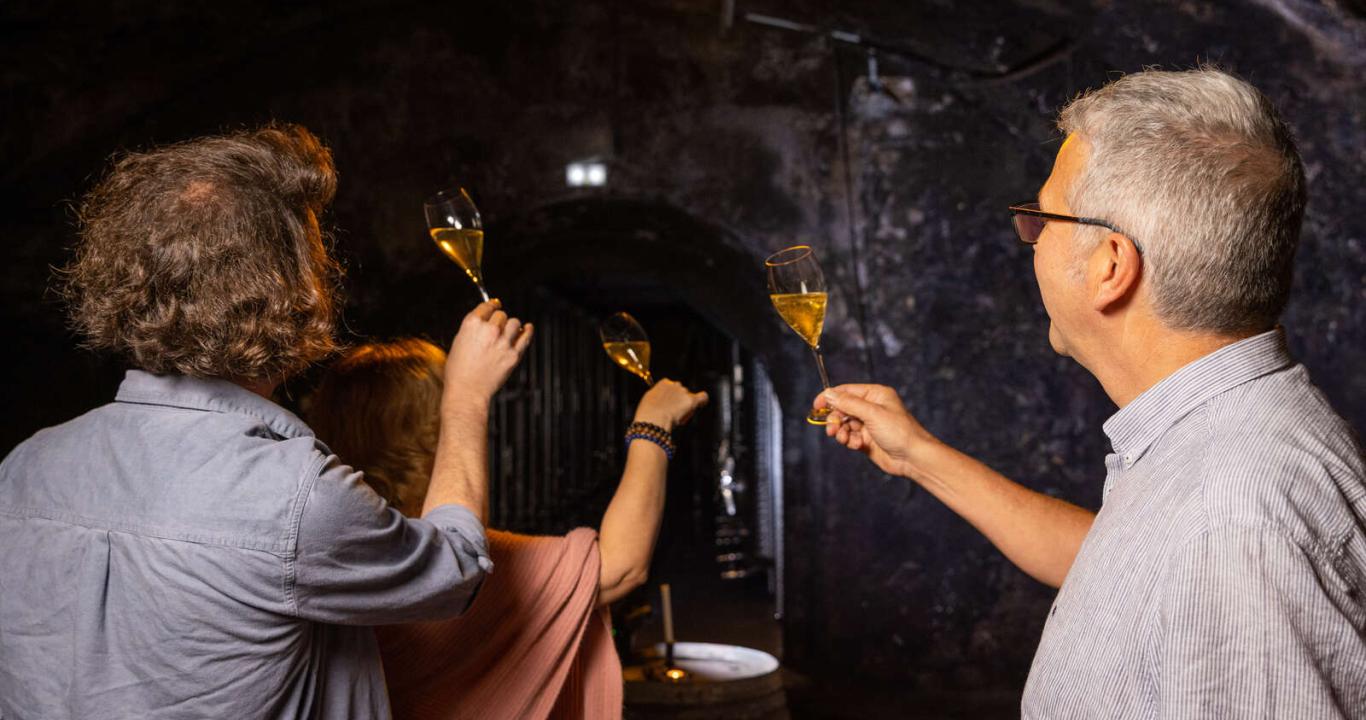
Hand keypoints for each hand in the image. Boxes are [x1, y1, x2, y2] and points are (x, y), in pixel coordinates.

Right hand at [443, 299, 533, 409]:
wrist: (467, 391)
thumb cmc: (459, 372)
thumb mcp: (458, 342)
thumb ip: (472, 329)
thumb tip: (484, 321)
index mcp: (472, 324)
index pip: (486, 306)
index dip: (491, 305)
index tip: (494, 305)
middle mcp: (489, 330)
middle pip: (501, 314)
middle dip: (498, 320)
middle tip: (496, 326)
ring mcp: (503, 342)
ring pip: (514, 322)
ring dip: (511, 325)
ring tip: (508, 331)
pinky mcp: (514, 354)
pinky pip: (526, 336)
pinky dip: (528, 330)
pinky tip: (528, 328)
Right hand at [634, 379, 708, 431]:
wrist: (652, 420)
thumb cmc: (648, 413)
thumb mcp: (648, 399)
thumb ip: (658, 396)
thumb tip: (662, 399)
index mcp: (664, 383)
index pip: (672, 386)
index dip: (671, 396)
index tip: (669, 404)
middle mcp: (675, 385)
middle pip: (682, 391)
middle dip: (679, 401)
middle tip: (673, 413)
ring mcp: (684, 392)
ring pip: (689, 397)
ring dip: (686, 405)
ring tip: (679, 416)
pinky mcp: (691, 401)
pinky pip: (703, 397)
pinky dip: (703, 401)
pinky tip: (702, 404)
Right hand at [814, 384, 935, 478]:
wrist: (913, 457)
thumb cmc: (899, 431)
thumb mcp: (872, 413)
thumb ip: (848, 403)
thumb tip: (829, 394)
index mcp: (875, 395)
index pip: (846, 391)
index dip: (830, 397)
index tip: (816, 405)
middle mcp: (871, 408)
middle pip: (842, 409)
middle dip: (835, 419)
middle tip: (832, 429)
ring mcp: (868, 424)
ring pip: (844, 425)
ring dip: (841, 432)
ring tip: (844, 439)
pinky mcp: (866, 440)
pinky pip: (849, 437)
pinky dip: (849, 441)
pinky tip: (857, 445)